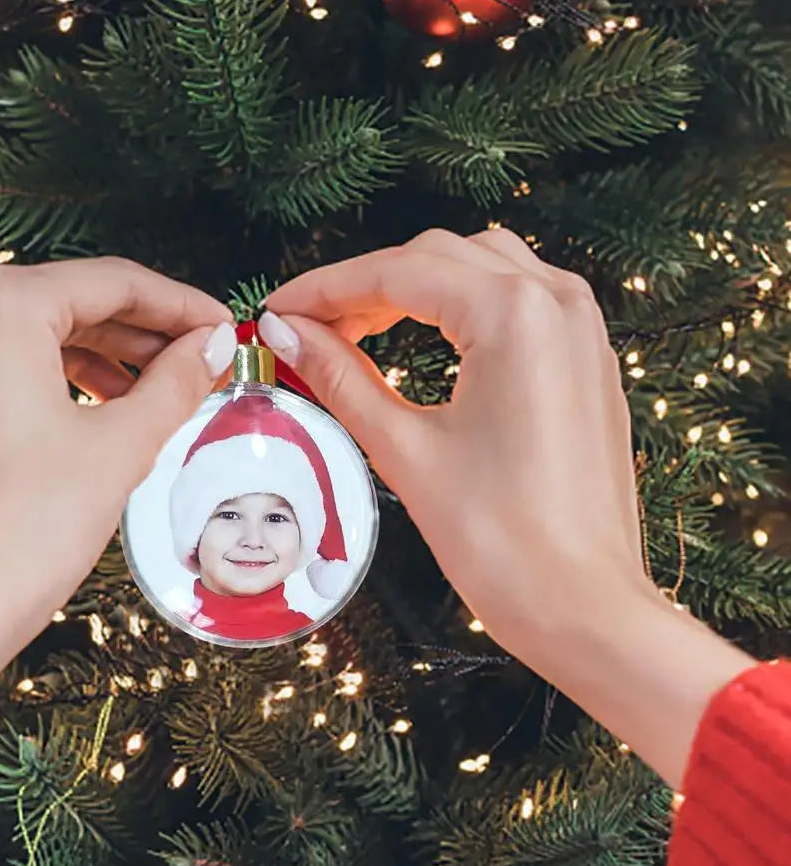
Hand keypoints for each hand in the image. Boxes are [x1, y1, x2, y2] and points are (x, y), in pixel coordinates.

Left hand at [0, 258, 236, 754]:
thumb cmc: (30, 526)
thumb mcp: (123, 444)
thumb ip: (176, 380)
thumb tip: (212, 344)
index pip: (111, 282)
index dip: (179, 304)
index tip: (221, 326)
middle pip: (65, 305)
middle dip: (137, 333)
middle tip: (195, 359)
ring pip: (25, 340)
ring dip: (94, 360)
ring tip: (148, 394)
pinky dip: (43, 386)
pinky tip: (84, 420)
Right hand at [261, 228, 754, 786]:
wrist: (585, 607)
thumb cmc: (502, 541)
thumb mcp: (405, 449)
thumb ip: (340, 376)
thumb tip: (288, 332)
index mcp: (513, 314)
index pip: (395, 273)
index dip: (324, 288)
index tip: (277, 309)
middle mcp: (555, 302)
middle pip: (437, 257)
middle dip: (365, 286)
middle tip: (310, 328)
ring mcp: (580, 327)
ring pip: (480, 267)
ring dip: (415, 287)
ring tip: (359, 330)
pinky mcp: (588, 358)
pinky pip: (517, 299)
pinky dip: (462, 305)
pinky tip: (424, 339)